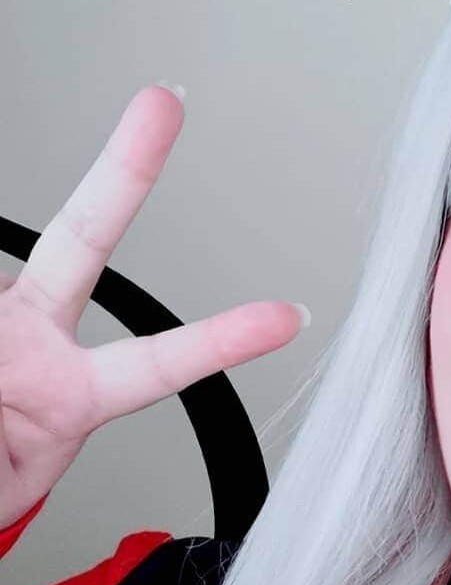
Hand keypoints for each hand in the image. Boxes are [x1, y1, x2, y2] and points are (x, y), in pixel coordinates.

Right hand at [0, 84, 307, 528]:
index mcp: (72, 395)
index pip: (160, 363)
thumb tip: (14, 390)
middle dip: (126, 171)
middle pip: (84, 240)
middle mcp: (34, 339)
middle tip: (163, 104)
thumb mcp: (4, 480)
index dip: (223, 341)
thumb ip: (10, 447)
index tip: (288, 316)